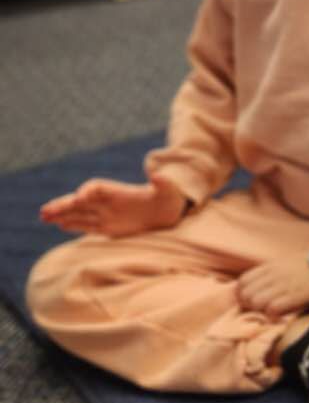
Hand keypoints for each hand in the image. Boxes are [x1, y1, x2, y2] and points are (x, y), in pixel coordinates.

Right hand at [39, 177, 182, 236]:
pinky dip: (74, 224)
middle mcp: (110, 202)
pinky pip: (87, 225)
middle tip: (45, 210)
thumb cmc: (170, 199)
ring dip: (62, 214)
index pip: (97, 187)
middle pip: (82, 200)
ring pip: (80, 213)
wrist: (171, 213)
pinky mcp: (109, 227)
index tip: (79, 198)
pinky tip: (59, 224)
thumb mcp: (170, 190)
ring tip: (44, 216)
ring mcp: (107, 214)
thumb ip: (163, 183)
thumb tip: (159, 175)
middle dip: (64, 204)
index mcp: (121, 191)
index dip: (87, 191)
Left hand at [237, 254, 308, 316]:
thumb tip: (258, 284)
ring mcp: (282, 286)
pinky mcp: (293, 296)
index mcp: (270, 266)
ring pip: (256, 302)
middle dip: (248, 304)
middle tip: (257, 308)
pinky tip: (279, 313)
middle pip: (246, 294)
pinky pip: (272, 309)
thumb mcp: (285, 262)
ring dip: (259, 310)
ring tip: (268, 312)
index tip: (248, 299)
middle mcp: (273, 276)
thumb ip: (270, 272)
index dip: (241, 293)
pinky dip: (272, 314)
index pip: (243, 281)